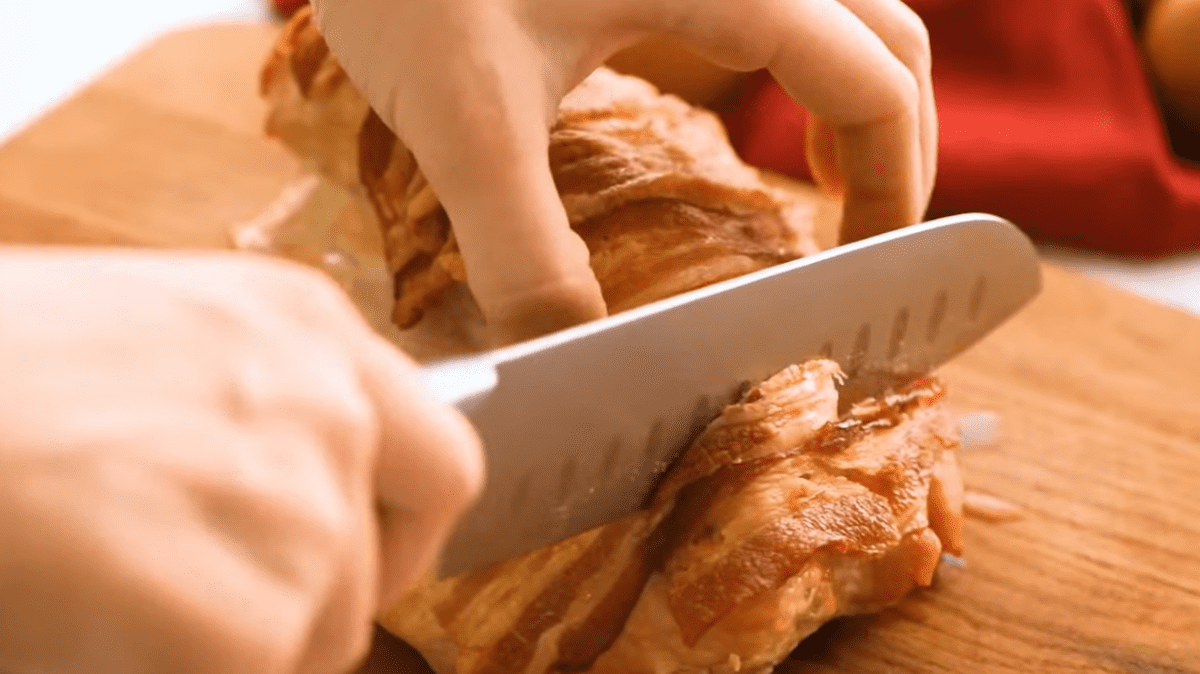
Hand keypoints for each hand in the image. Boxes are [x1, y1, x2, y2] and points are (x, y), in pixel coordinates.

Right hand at [0, 248, 481, 673]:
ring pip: (317, 639)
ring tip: (112, 605)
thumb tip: (288, 493)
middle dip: (317, 605)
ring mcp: (296, 512)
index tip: (364, 561)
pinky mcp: (239, 624)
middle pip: (381, 564)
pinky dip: (174, 669)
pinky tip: (88, 631)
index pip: (437, 455)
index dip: (404, 525)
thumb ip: (242, 408)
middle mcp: (325, 406)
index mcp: (301, 325)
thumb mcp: (137, 343)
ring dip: (234, 645)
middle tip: (221, 614)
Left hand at [311, 0, 935, 339]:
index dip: (894, 184)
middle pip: (886, 36)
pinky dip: (783, 66)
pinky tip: (728, 116)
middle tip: (864, 236)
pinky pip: (766, 6)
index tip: (866, 271)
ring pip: (836, 10)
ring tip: (821, 188)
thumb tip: (574, 358)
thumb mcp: (463, 119)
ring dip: (847, 95)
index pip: (873, 82)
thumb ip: (524, 252)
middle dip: (892, 141)